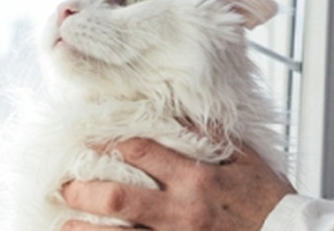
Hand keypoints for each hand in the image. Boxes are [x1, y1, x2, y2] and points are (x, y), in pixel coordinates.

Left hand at [61, 138, 294, 229]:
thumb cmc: (269, 199)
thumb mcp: (246, 159)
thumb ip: (213, 138)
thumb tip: (184, 113)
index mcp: (198, 177)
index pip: (143, 153)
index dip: (112, 145)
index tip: (92, 142)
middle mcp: (182, 209)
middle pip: (120, 198)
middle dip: (86, 191)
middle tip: (65, 185)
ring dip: (86, 230)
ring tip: (65, 223)